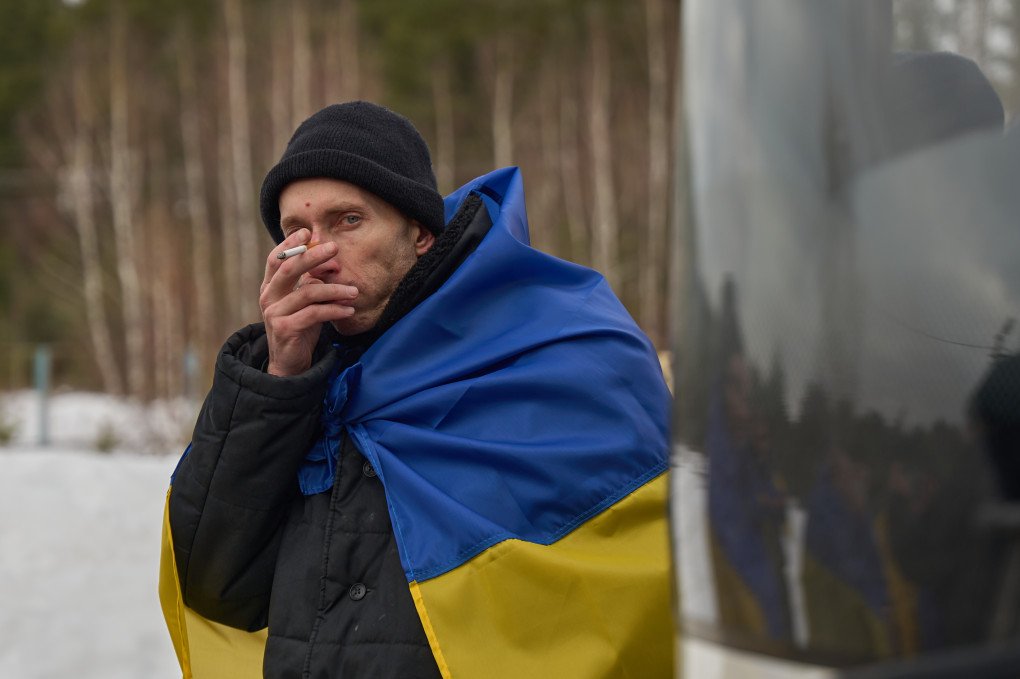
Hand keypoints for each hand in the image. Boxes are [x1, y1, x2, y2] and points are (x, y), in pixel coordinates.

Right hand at [259, 229, 357, 375]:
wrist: (289, 362)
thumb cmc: (300, 327)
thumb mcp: (306, 301)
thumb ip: (313, 281)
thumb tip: (332, 261)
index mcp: (271, 287)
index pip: (276, 259)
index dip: (290, 244)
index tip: (308, 232)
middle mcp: (269, 297)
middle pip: (289, 268)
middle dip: (313, 255)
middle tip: (334, 248)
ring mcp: (274, 313)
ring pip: (307, 292)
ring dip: (335, 290)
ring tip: (354, 292)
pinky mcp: (285, 328)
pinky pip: (314, 313)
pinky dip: (334, 310)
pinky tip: (349, 310)